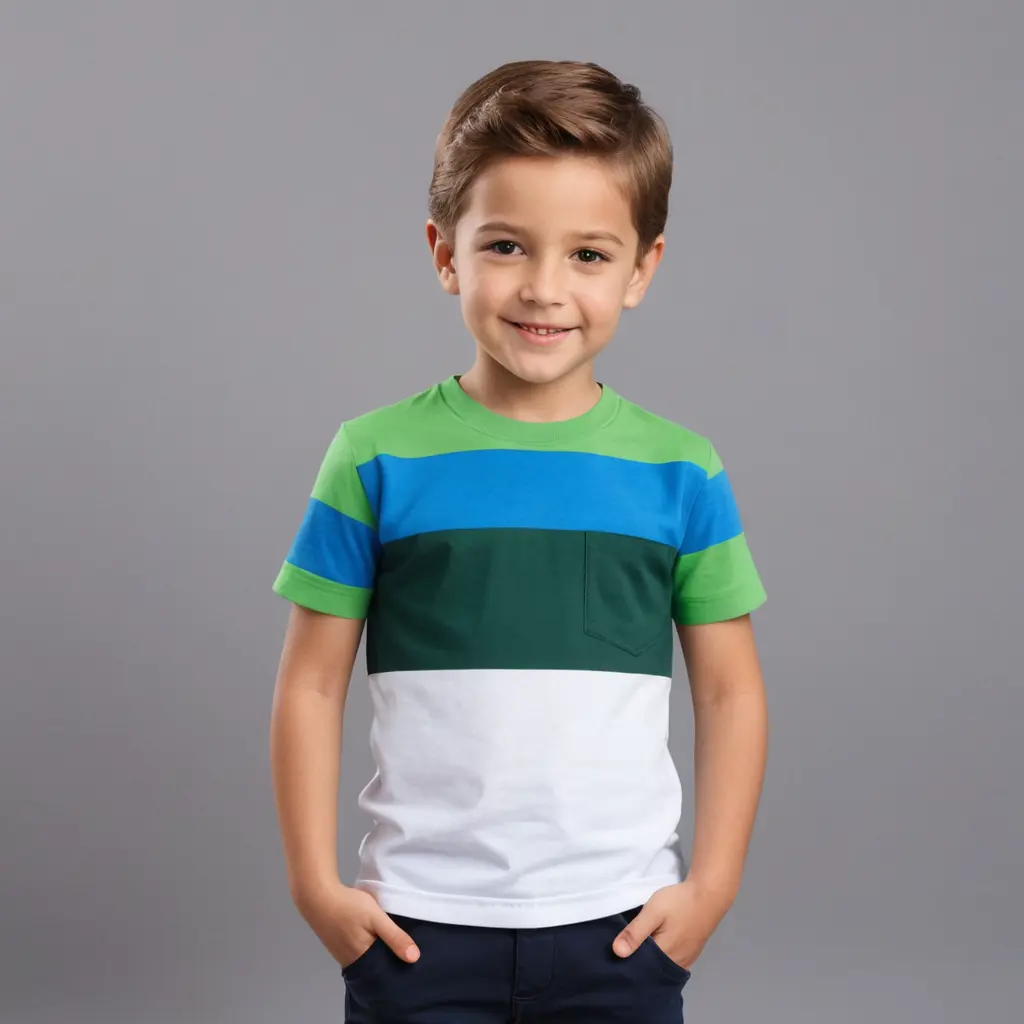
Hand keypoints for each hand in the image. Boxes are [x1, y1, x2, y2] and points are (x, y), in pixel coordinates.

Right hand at [295, 880, 420, 968]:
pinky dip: (368, 946)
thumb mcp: (376, 918)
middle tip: (406, 951)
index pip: (385, 972)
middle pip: (375, 966)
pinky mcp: (337, 945)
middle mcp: (351, 961)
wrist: (317, 895)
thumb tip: (414, 958)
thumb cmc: (348, 907)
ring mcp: (342, 954)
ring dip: (378, 952)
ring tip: (394, 944)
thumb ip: (394, 936)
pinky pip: (358, 951)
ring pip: (366, 958)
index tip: (412, 962)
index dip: (398, 966)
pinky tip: (375, 937)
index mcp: (362, 959)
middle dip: (389, 960)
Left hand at [611, 880, 730, 970]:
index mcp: (665, 956)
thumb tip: (616, 953)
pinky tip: (654, 946)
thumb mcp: (653, 912)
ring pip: (662, 965)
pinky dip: (661, 956)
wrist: (709, 894)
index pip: (640, 969)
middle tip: (622, 948)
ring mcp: (686, 959)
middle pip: (651, 969)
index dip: (627, 962)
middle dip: (637, 961)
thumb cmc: (680, 902)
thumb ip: (635, 932)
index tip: (614, 955)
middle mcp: (676, 963)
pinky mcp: (691, 953)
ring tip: (635, 946)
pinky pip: (671, 961)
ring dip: (649, 959)